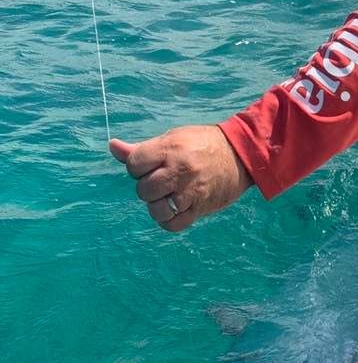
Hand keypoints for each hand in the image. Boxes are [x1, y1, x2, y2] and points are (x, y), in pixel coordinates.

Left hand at [109, 125, 252, 231]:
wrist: (241, 155)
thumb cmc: (202, 144)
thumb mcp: (173, 138)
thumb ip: (142, 148)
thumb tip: (112, 146)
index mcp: (170, 149)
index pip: (134, 165)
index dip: (137, 167)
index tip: (150, 165)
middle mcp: (179, 170)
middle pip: (143, 189)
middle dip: (148, 187)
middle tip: (162, 181)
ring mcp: (190, 191)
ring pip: (156, 209)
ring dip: (157, 205)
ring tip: (167, 196)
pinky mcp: (200, 207)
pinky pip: (173, 224)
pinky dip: (168, 220)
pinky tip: (173, 210)